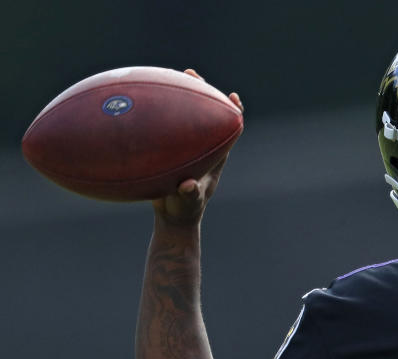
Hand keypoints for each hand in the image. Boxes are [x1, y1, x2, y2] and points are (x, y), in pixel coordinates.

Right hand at [151, 68, 242, 226]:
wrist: (172, 218)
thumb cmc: (185, 211)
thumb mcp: (187, 203)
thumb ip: (189, 194)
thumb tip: (187, 185)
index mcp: (215, 157)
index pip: (230, 130)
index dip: (233, 112)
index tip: (232, 97)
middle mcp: (202, 147)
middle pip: (206, 113)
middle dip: (202, 92)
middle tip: (192, 74)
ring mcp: (185, 146)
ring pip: (183, 115)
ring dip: (178, 95)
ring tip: (168, 75)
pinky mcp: (168, 150)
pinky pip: (162, 127)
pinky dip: (154, 114)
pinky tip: (138, 99)